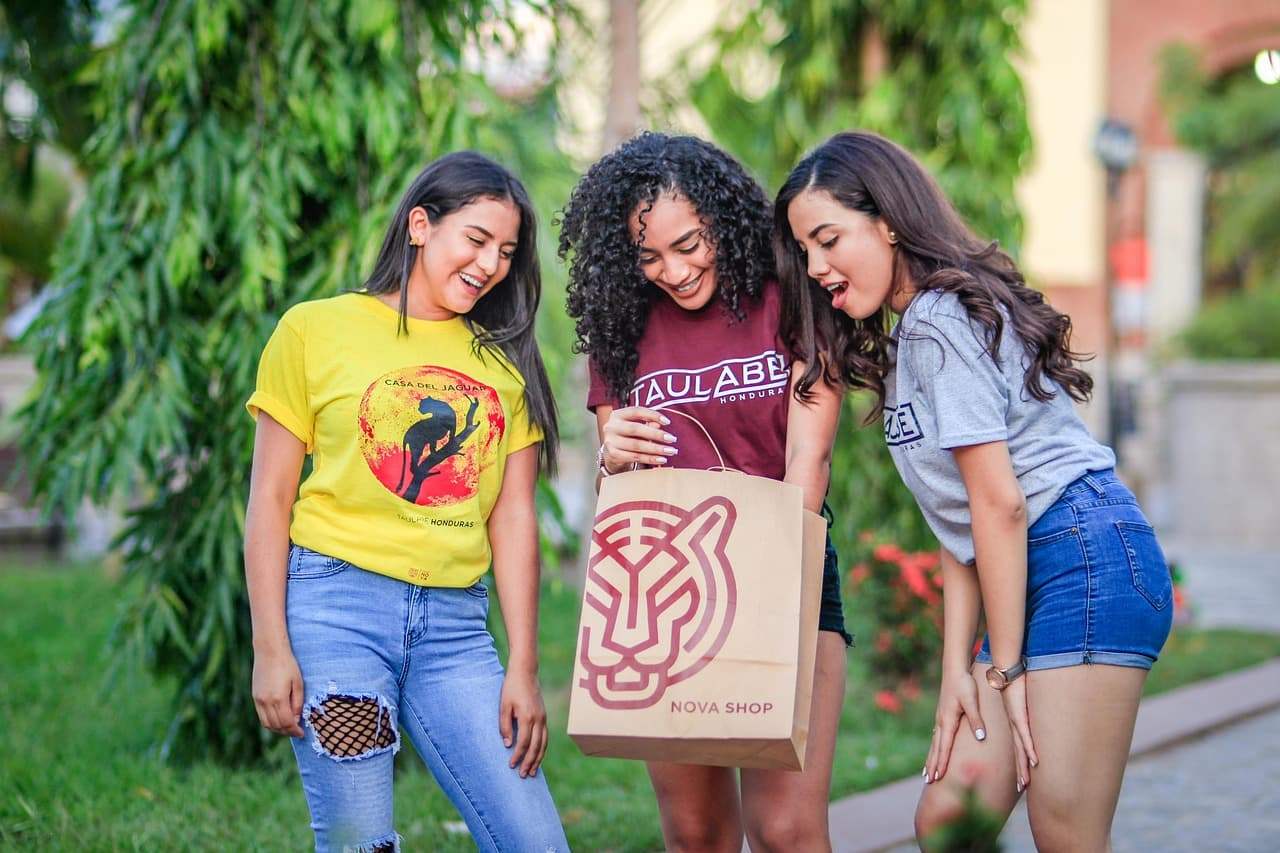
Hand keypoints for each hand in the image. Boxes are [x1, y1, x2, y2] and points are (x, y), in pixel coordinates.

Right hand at [251, 648, 304, 737]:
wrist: (269, 651)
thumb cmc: (288, 664)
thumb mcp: (298, 683)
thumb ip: (298, 703)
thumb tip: (296, 719)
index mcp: (278, 698)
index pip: (286, 723)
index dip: (294, 731)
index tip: (302, 733)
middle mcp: (266, 701)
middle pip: (276, 726)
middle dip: (287, 732)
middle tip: (297, 732)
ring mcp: (258, 700)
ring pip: (266, 723)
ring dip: (277, 729)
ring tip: (288, 727)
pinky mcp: (254, 696)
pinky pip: (261, 716)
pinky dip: (270, 722)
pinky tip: (278, 719)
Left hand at [499, 669, 547, 776]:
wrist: (525, 672)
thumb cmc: (511, 688)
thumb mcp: (503, 705)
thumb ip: (505, 726)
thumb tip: (507, 745)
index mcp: (527, 717)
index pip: (523, 743)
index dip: (517, 756)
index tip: (511, 765)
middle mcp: (538, 719)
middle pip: (536, 747)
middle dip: (529, 762)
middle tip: (523, 775)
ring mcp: (543, 718)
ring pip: (543, 744)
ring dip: (538, 759)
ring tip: (532, 772)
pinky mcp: (544, 717)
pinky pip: (545, 737)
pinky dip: (542, 749)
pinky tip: (537, 756)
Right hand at [599, 406, 677, 472]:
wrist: (611, 452)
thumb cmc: (627, 436)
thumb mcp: (636, 426)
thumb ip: (647, 423)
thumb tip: (658, 425)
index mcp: (617, 415)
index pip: (636, 411)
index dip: (652, 415)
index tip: (667, 422)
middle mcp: (611, 427)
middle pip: (636, 429)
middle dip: (656, 434)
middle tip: (672, 439)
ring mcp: (611, 442)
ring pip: (637, 445)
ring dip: (656, 449)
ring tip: (670, 451)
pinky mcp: (614, 455)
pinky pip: (635, 457)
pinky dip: (650, 458)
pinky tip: (661, 459)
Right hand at [925, 666, 986, 782]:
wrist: (954, 669)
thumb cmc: (964, 684)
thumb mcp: (972, 701)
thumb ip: (976, 719)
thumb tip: (980, 737)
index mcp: (947, 720)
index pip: (944, 747)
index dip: (941, 763)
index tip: (937, 777)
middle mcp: (941, 722)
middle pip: (936, 748)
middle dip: (932, 765)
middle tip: (927, 781)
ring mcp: (940, 719)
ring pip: (935, 743)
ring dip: (931, 758)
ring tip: (927, 772)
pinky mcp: (942, 715)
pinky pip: (937, 736)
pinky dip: (934, 748)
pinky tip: (934, 751)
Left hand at [1000, 677, 1037, 791]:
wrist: (1005, 669)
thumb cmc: (1012, 681)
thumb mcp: (1019, 699)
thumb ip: (1025, 707)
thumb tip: (1029, 713)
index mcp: (1013, 722)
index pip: (1017, 747)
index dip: (1019, 762)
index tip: (1021, 778)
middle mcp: (1014, 724)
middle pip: (1018, 752)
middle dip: (1020, 770)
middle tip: (1022, 787)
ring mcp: (1017, 721)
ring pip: (1021, 748)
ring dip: (1024, 765)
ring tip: (1025, 782)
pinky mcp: (1019, 715)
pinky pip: (1025, 735)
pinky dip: (1030, 748)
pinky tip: (1035, 761)